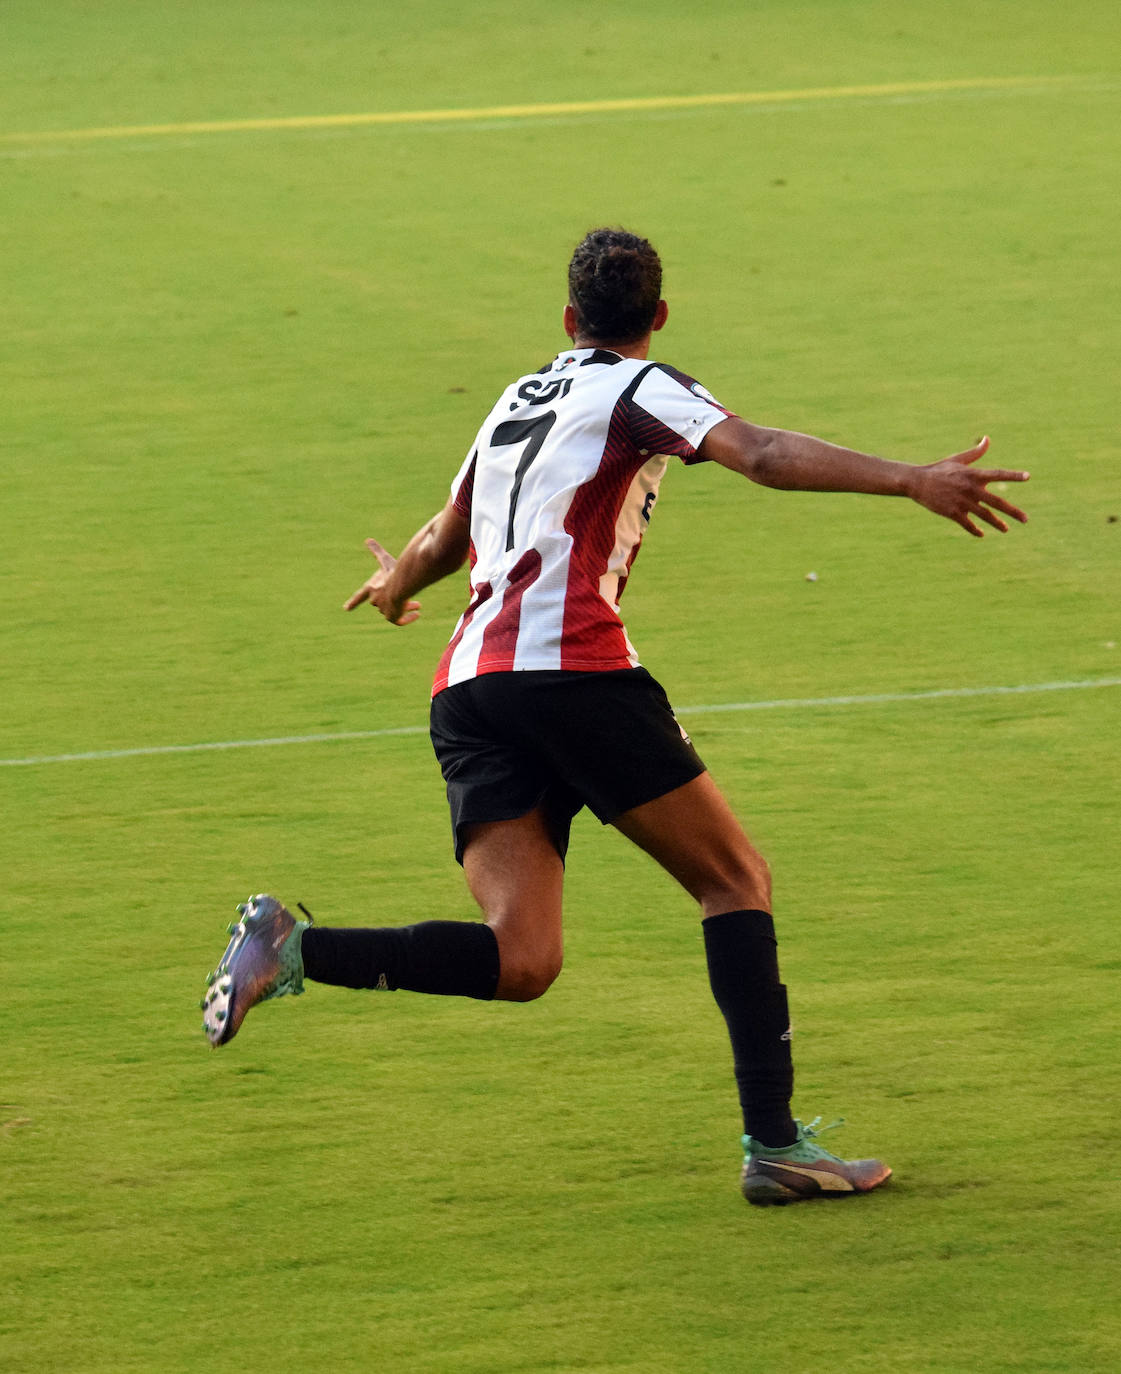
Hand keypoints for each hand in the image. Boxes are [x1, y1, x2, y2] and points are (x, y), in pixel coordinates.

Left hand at [343, 538, 421, 624]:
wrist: (401, 584)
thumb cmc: (393, 571)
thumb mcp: (385, 560)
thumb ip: (377, 551)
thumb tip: (368, 540)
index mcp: (371, 588)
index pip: (359, 596)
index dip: (353, 602)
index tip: (346, 609)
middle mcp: (374, 601)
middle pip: (383, 603)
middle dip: (395, 601)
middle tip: (410, 599)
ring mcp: (382, 610)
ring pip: (393, 611)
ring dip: (405, 607)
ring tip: (417, 605)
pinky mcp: (391, 617)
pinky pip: (399, 621)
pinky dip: (408, 618)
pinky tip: (417, 613)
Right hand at [910, 437, 1029, 536]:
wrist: (917, 482)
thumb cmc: (938, 470)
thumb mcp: (958, 459)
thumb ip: (975, 453)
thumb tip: (987, 439)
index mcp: (973, 474)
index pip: (998, 474)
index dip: (1013, 475)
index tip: (1027, 477)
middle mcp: (970, 489)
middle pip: (996, 502)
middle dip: (1013, 511)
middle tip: (1026, 519)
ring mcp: (962, 502)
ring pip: (985, 516)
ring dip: (997, 523)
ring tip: (1006, 529)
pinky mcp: (952, 512)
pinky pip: (968, 524)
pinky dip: (975, 530)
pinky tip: (981, 534)